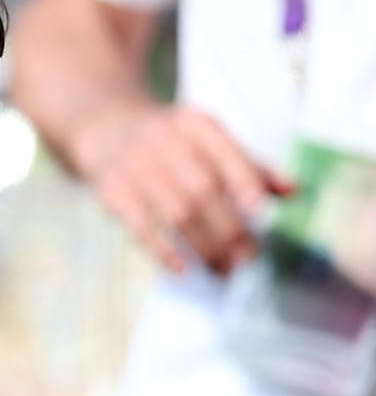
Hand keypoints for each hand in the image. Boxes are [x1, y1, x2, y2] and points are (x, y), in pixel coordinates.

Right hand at [82, 104, 294, 275]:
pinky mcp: (111, 190)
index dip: (245, 182)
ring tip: (223, 270)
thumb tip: (291, 192)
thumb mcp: (207, 139)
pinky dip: (163, 251)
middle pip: (203, 190)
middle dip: (229, 229)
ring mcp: (135, 166)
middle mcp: (164, 141)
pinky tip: (182, 269)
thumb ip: (248, 165)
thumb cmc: (170, 141)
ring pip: (176, 213)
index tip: (262, 213)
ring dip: (203, 246)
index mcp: (195, 125)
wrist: (104, 126)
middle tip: (248, 258)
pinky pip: (141, 227)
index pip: (225, 153)